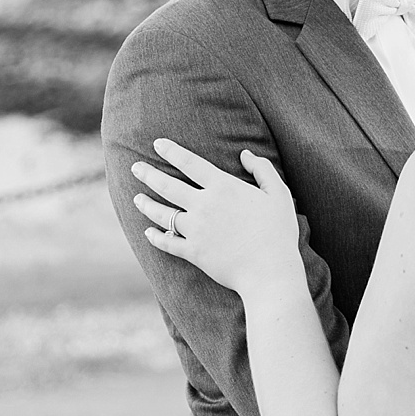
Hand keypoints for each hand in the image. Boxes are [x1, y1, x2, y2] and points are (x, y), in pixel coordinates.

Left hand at [132, 139, 300, 296]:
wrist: (269, 271)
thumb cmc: (278, 232)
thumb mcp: (279, 194)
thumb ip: (262, 169)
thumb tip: (245, 154)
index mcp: (223, 187)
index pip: (190, 163)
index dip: (172, 151)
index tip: (158, 143)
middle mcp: (204, 205)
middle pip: (168, 185)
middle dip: (148, 174)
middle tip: (135, 167)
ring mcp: (196, 230)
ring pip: (163, 214)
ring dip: (147, 204)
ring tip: (136, 198)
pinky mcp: (193, 252)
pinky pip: (167, 242)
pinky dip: (155, 237)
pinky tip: (148, 232)